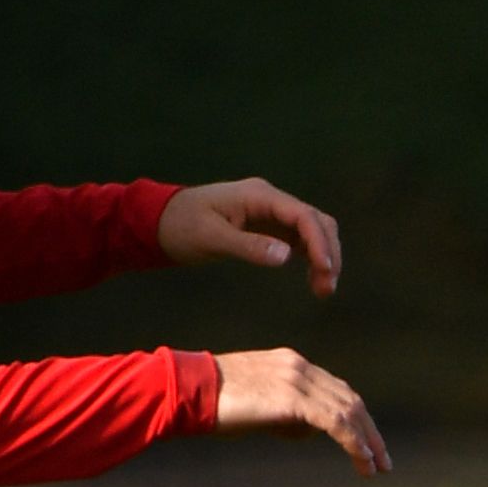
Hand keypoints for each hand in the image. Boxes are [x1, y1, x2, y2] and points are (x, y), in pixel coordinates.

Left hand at [158, 179, 341, 299]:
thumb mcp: (212, 238)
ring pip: (312, 230)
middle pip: (316, 221)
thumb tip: (287, 256)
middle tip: (326, 287)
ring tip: (323, 289)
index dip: (319, 242)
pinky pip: (299, 238)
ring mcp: (270, 212)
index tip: (325, 270)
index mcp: (259, 196)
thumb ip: (249, 246)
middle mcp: (270, 200)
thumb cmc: (181, 226)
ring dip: (323, 256)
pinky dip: (310, 257)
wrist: (160, 220)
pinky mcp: (267, 225)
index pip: (303, 215)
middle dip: (327, 252)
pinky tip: (313, 278)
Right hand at [212, 349, 391, 475]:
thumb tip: (304, 431)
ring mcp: (298, 379)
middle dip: (369, 431)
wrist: (189, 390)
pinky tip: (361, 461)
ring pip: (347, 411)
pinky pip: (335, 422)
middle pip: (349, 399)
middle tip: (382, 460)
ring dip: (366, 442)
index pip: (337, 390)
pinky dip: (352, 442)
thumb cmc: (214, 403)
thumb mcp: (256, 406)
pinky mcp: (293, 398)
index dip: (355, 417)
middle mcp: (300, 367)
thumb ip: (283, 414)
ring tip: (375, 468)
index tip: (367, 442)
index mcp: (292, 364)